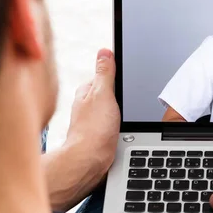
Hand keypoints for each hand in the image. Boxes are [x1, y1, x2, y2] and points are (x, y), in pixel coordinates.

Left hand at [44, 49, 119, 211]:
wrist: (90, 162)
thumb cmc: (94, 130)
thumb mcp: (103, 94)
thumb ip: (105, 73)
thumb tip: (104, 51)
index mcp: (86, 91)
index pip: (102, 75)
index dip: (116, 76)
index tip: (126, 78)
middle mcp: (86, 105)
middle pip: (108, 92)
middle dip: (118, 95)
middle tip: (126, 101)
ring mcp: (91, 120)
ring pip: (110, 109)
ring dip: (118, 111)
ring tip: (123, 117)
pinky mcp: (98, 134)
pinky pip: (111, 123)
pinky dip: (117, 124)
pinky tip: (121, 129)